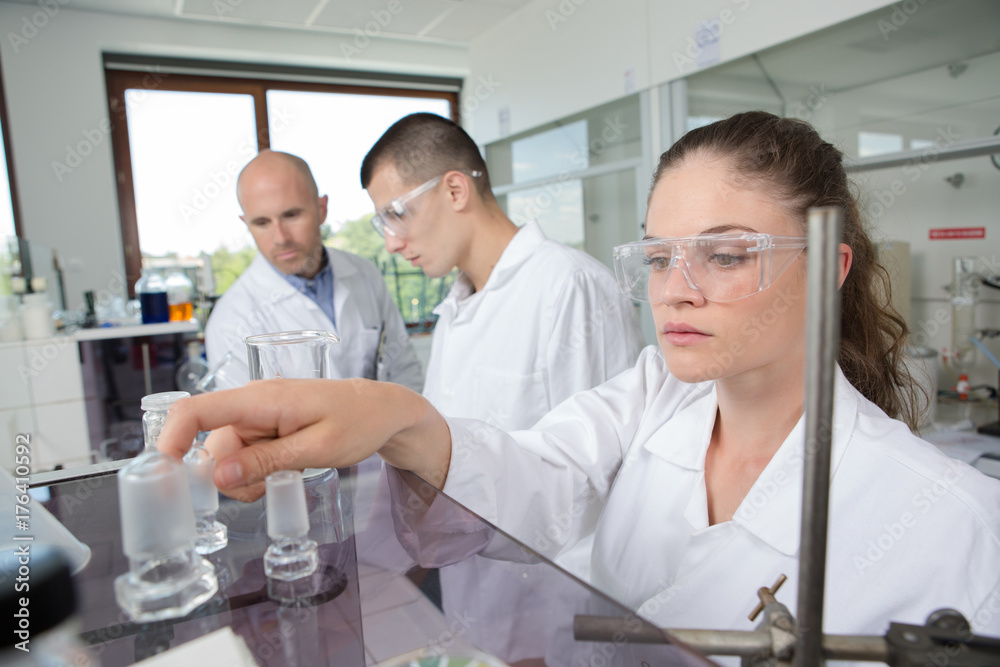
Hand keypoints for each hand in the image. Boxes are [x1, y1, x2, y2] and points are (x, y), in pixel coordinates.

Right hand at [157, 378, 451, 501]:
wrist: (385, 409)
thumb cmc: (358, 422)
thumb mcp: (316, 449)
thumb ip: (267, 461)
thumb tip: (217, 475)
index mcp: (262, 399)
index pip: (198, 410)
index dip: (172, 439)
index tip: (165, 472)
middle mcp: (254, 401)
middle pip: (212, 443)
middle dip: (227, 476)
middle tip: (264, 491)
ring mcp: (260, 412)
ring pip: (227, 453)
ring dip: (244, 476)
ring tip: (282, 480)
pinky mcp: (268, 422)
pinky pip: (245, 451)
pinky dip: (255, 469)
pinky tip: (282, 473)